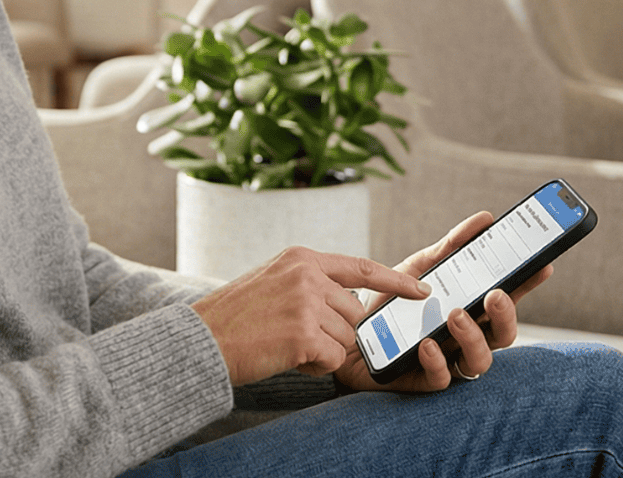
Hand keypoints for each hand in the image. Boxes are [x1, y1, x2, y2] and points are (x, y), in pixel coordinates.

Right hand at [191, 246, 429, 385]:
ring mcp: (306, 302)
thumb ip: (310, 283)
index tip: (421, 290)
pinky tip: (290, 357)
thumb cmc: (235, 318)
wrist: (202, 340)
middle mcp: (307, 275)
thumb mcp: (273, 281)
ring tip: (288, 345)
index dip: (394, 282)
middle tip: (298, 337)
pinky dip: (317, 364)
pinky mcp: (304, 333)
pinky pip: (334, 357)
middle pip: (355, 313)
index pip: (361, 268)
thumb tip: (350, 302)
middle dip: (336, 332)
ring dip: (324, 350)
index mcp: (302, 258)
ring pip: (346, 337)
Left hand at [332, 212, 554, 393]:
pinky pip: (441, 379)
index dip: (528, 285)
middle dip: (505, 315)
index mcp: (471, 309)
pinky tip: (426, 344)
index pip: (509, 298)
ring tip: (455, 314)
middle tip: (494, 294)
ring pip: (479, 362)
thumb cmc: (391, 300)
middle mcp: (465, 337)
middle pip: (502, 334)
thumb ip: (452, 246)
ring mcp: (447, 359)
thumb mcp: (420, 268)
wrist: (346, 328)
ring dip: (472, 337)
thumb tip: (486, 219)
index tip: (543, 264)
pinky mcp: (422, 380)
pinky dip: (437, 362)